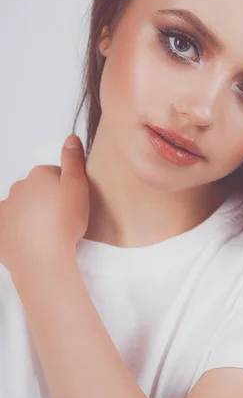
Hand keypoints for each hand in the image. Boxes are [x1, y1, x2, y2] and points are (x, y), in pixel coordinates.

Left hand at [0, 134, 89, 274]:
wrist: (44, 259)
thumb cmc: (65, 223)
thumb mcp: (79, 187)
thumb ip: (74, 161)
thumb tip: (70, 138)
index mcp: (39, 175)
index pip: (54, 174)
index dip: (66, 188)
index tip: (73, 203)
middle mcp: (18, 187)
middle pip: (36, 190)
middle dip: (47, 200)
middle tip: (63, 219)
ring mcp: (6, 209)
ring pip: (22, 207)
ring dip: (32, 215)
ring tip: (48, 233)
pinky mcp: (0, 229)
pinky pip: (9, 225)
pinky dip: (18, 230)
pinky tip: (31, 241)